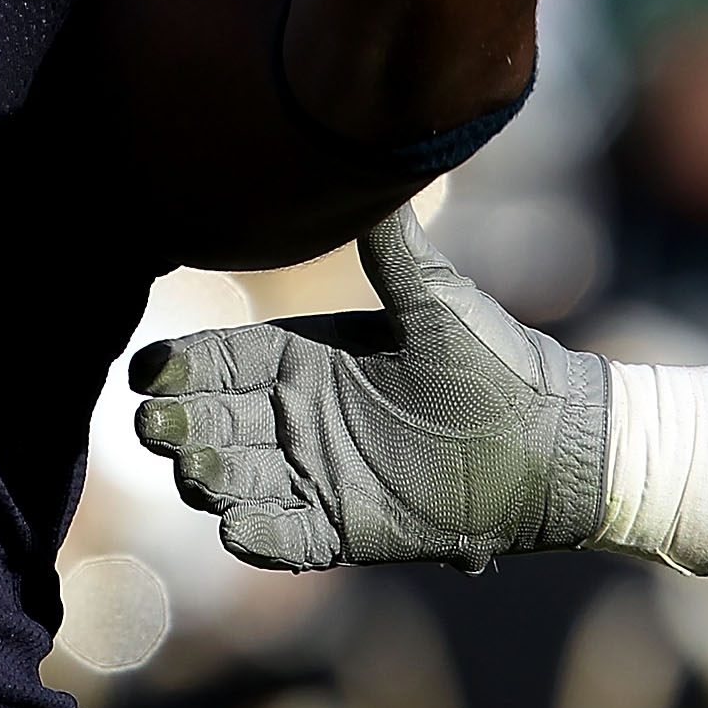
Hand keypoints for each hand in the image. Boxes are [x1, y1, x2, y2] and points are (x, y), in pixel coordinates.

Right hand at [128, 209, 608, 570]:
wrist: (558, 447)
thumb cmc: (501, 366)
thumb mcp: (439, 302)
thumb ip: (394, 251)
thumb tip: (371, 170)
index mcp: (310, 358)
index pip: (225, 360)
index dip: (182, 365)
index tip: (148, 370)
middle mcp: (301, 415)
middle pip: (214, 419)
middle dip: (178, 422)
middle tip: (155, 426)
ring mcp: (319, 473)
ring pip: (235, 478)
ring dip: (208, 477)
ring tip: (200, 471)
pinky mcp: (345, 528)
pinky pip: (284, 537)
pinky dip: (256, 536)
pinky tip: (237, 527)